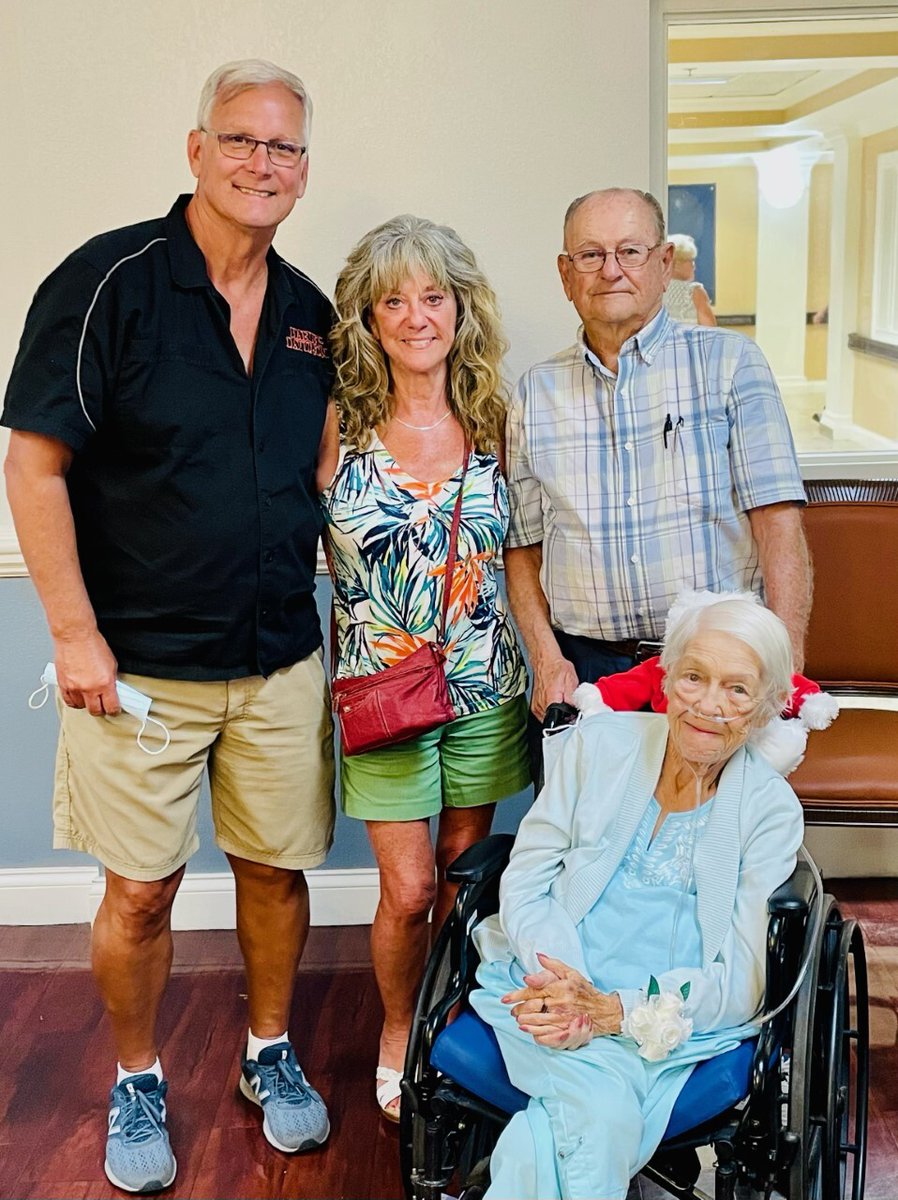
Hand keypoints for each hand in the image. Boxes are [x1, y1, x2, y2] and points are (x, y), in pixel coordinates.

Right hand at [53, 631, 119, 715]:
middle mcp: (89, 688)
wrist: (75, 635)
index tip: (114, 709)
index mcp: (105, 683)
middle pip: (95, 710)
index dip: (114, 710)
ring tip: (89, 698)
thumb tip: (112, 690)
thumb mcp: (111, 663)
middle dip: (101, 709)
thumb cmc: (92, 644)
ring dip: (86, 704)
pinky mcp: (63, 684)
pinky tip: (78, 697)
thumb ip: (111, 680)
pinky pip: (68, 701)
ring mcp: (74, 687)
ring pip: (81, 707)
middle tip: (102, 705)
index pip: (111, 707)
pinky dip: (74, 701)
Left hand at [503, 953, 622, 1040]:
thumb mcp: (571, 973)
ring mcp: (562, 1018)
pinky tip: (529, 1031)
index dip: (517, 995)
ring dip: (525, 1021)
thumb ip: (553, 965)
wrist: (602, 1010)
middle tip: (512, 1011)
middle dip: (519, 1009)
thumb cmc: (585, 990)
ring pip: (538, 1020)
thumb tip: (538, 956)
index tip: (505, 998)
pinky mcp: (565, 1029)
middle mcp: (559, 1003)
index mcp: (559, 987)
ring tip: (518, 1020)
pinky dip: (535, 1032)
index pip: (533, 990)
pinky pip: (547, 1032)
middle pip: (532, 1007)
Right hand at [530, 656, 578, 722]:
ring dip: (556, 714)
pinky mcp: (535, 705)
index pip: (559, 721)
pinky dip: (550, 711)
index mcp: (551, 700)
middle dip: (563, 718)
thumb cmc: (556, 667)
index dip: (568, 721)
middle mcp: (541, 705)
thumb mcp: (571, 680)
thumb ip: (573, 698)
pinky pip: (544, 715)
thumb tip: (576, 710)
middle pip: (554, 722)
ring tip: (561, 703)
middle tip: (569, 707)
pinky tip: (555, 702)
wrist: (545, 660)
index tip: (573, 716)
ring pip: (548, 719)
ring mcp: (536, 706)